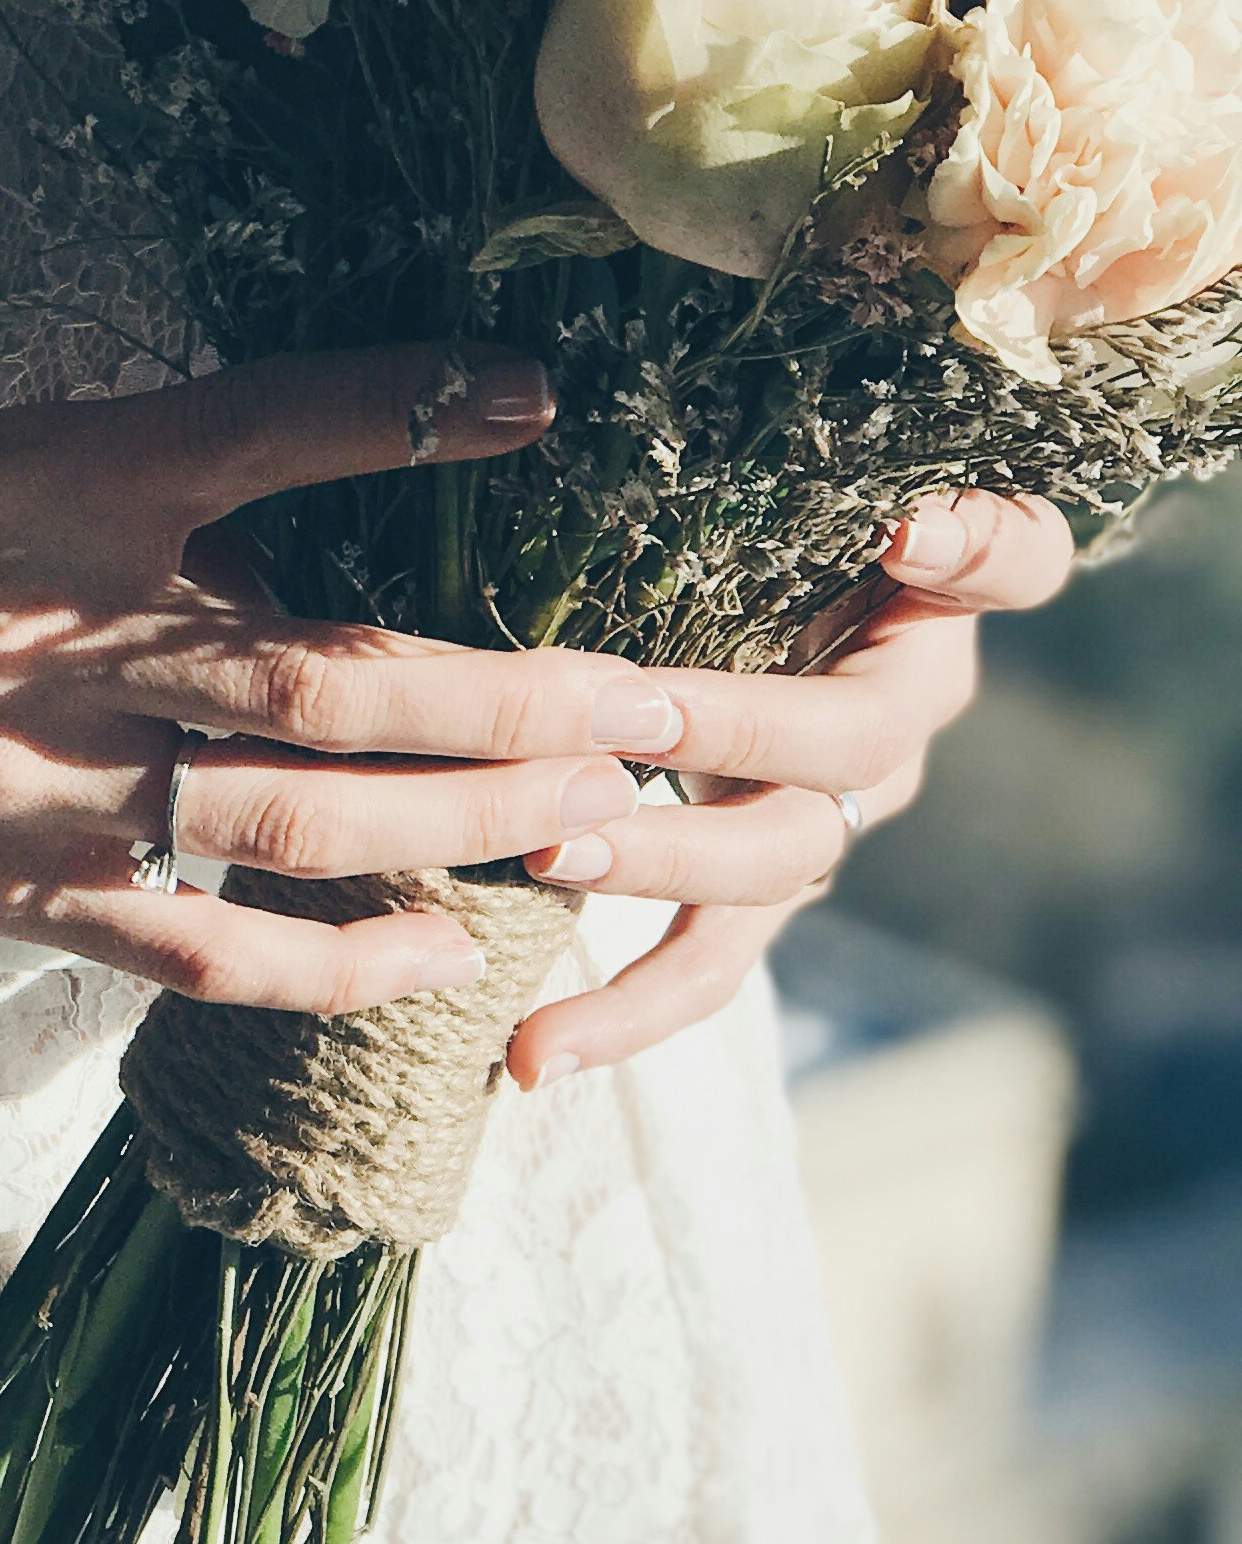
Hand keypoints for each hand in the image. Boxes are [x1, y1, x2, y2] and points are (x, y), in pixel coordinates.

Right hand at [0, 339, 688, 1008]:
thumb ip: (136, 495)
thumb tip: (337, 534)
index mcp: (33, 484)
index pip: (263, 427)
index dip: (413, 411)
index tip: (547, 401)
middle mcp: (40, 632)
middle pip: (334, 678)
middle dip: (520, 699)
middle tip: (665, 703)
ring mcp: (19, 783)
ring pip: (295, 823)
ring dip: (466, 829)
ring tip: (599, 822)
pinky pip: (195, 946)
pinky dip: (332, 961)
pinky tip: (440, 953)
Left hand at [503, 489, 1075, 1087]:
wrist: (688, 631)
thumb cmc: (728, 537)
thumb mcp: (771, 492)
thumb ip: (825, 490)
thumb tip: (898, 527)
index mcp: (926, 605)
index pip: (1009, 558)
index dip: (969, 550)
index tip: (904, 537)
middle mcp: (893, 715)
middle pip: (848, 741)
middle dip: (736, 729)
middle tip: (623, 720)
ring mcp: (824, 813)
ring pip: (773, 862)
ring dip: (659, 861)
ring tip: (550, 855)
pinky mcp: (749, 894)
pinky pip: (706, 964)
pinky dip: (623, 1011)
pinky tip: (535, 1053)